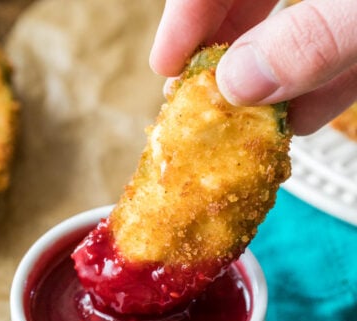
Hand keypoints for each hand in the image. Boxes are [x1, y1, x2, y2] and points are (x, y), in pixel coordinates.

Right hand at [149, 0, 356, 134]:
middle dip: (221, 53)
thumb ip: (311, 38)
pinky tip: (302, 120)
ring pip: (291, 35)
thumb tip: (239, 83)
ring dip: (268, 84)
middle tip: (196, 99)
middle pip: (245, 4)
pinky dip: (318, 91)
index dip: (183, 16)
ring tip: (245, 125)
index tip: (165, 66)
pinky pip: (336, 58)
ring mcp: (344, 7)